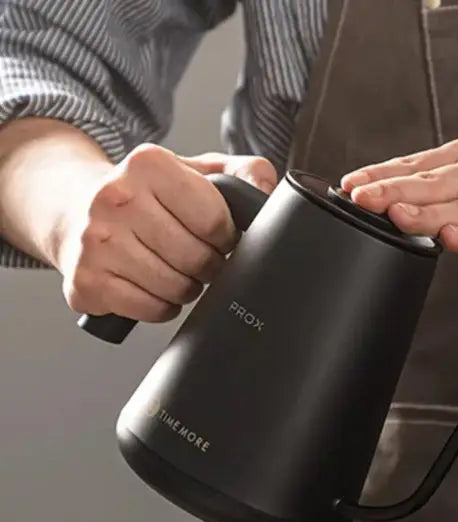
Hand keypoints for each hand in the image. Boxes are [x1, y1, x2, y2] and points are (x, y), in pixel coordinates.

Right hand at [55, 145, 276, 322]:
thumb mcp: (196, 171)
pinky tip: (152, 286)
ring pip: (176, 288)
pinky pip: (151, 309)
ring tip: (175, 270)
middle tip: (199, 259)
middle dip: (209, 266)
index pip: (215, 221)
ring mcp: (96, 240)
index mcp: (148, 164)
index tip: (218, 237)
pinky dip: (162, 306)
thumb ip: (243, 175)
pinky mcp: (86, 279)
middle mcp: (116, 197)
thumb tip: (269, 196)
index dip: (227, 238)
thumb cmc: (145, 195)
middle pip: (197, 259)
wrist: (74, 207)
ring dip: (187, 288)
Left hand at [341, 139, 457, 260]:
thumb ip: (447, 183)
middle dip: (394, 191)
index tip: (349, 185)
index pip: (419, 165)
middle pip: (435, 184)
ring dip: (428, 213)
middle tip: (359, 197)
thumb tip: (395, 196)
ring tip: (395, 216)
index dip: (383, 175)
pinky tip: (453, 240)